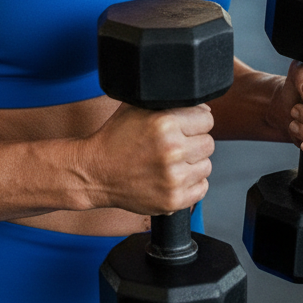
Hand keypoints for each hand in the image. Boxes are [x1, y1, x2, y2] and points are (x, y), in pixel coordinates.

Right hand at [86, 102, 214, 215]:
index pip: (207, 120)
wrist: (94, 172)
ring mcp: (173, 178)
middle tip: (174, 147)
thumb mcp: (137, 108)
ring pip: (206, 166)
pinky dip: (191, 184)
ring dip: (192, 164)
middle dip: (194, 143)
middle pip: (208, 143)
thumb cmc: (115, 139)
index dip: (195, 123)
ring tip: (171, 163)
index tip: (183, 129)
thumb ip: (171, 102)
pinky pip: (201, 188)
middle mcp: (172, 150)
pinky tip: (172, 178)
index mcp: (165, 123)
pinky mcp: (173, 200)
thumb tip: (204, 110)